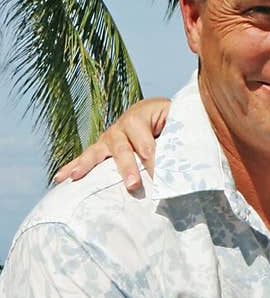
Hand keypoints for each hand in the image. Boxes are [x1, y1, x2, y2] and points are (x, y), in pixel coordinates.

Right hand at [53, 97, 171, 189]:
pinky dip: (74, 166)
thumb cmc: (177, 122)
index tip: (160, 178)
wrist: (166, 112)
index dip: (154, 160)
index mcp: (145, 114)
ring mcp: (111, 135)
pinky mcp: (104, 147)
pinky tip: (60, 178)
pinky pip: (88, 157)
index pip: (147, 142)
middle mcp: (124, 123)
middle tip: (132, 185)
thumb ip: (179, 140)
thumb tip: (178, 165)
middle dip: (127, 167)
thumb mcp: (181, 124)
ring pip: (98, 151)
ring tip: (76, 177)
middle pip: (123, 147)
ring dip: (88, 165)